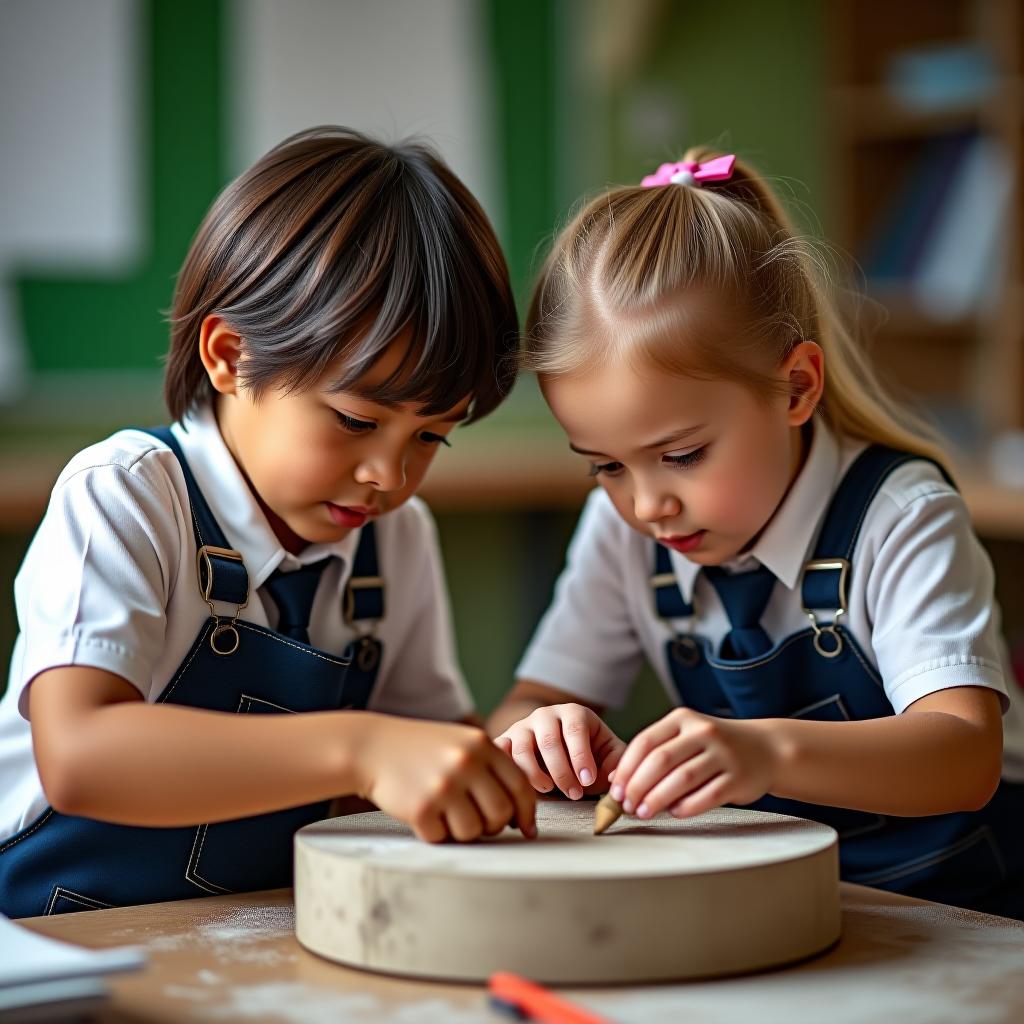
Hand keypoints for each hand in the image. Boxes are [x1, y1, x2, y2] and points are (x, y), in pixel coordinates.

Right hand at [353, 715, 535, 842]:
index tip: (526, 829)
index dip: (527, 812)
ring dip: (463, 831)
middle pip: (501, 813)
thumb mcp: (462, 743)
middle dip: (494, 826)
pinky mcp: (421, 808)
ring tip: (446, 813)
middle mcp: (466, 763)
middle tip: (478, 821)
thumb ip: (492, 767)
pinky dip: (436, 833)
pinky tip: (425, 813)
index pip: (519, 786)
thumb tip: (521, 811)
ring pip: (474, 831)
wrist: (374, 746)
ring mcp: (444, 785)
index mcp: (481, 745)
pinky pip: (443, 838)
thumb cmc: (422, 749)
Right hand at [495, 703, 624, 799]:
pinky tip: (523, 789)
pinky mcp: (505, 741)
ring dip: (535, 774)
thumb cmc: (588, 755)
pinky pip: (501, 754)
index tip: (588, 781)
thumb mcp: (609, 754)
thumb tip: (613, 778)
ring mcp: (522, 727)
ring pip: (522, 748)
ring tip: (549, 790)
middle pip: (549, 740)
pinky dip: (509, 772)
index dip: (581, 756)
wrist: (559, 749)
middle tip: (574, 794)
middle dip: (562, 772)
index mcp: (573, 713)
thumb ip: (617, 764)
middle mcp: (545, 715)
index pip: (575, 729)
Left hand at [610, 709, 779, 819]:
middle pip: (660, 761)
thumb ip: (654, 754)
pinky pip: (707, 796)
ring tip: (643, 812)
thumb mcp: (684, 738)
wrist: (766, 749)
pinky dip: (686, 807)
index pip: (645, 742)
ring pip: (681, 779)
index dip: (626, 768)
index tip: (615, 789)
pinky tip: (674, 813)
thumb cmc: (715, 747)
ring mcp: (722, 753)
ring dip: (657, 799)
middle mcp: (702, 731)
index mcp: (682, 718)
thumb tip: (616, 778)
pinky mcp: (738, 777)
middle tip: (626, 806)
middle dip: (637, 786)